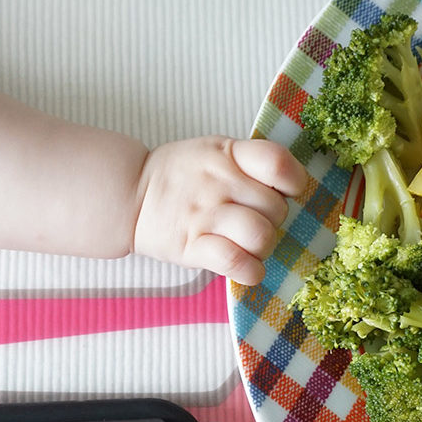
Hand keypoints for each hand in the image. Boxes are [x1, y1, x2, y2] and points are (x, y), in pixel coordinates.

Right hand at [133, 137, 307, 285]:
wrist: (128, 195)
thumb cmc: (180, 176)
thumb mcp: (213, 151)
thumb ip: (248, 162)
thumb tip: (290, 188)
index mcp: (228, 154)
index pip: (278, 164)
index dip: (292, 182)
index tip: (284, 191)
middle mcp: (219, 183)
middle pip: (276, 208)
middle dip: (273, 220)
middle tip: (254, 220)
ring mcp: (205, 215)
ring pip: (262, 236)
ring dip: (263, 247)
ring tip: (248, 244)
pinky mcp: (192, 247)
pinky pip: (237, 262)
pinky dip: (250, 271)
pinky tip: (246, 267)